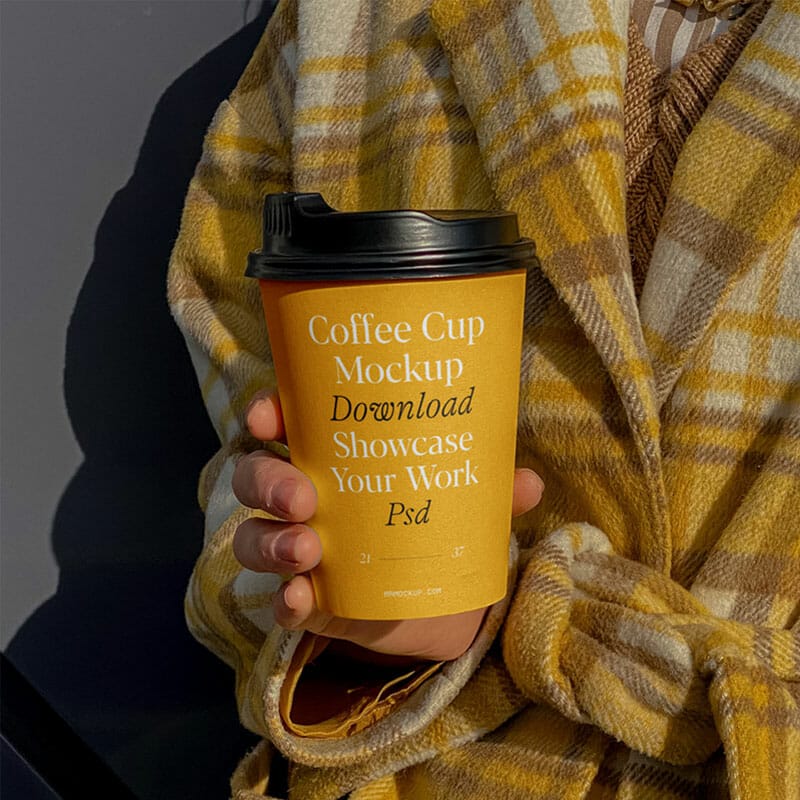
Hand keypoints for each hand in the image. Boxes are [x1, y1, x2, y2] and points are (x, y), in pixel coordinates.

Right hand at [232, 391, 543, 661]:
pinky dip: (284, 600)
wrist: (442, 601)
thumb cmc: (439, 524)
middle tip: (303, 495)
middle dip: (268, 480)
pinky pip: (278, 599)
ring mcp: (299, 550)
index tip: (267, 416)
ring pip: (252, 537)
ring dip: (270, 540)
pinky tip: (300, 598)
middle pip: (255, 476)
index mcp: (335, 456)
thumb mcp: (465, 501)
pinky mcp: (308, 601)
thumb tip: (528, 481)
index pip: (285, 423)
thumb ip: (489, 490)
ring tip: (307, 549)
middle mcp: (306, 498)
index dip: (268, 413)